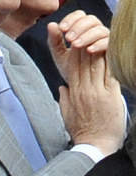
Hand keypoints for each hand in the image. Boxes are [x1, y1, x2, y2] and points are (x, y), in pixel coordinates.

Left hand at [49, 10, 109, 66]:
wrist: (81, 85)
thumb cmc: (72, 68)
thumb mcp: (59, 55)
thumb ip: (54, 41)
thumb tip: (51, 24)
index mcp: (81, 29)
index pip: (79, 15)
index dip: (71, 19)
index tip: (62, 28)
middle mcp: (94, 31)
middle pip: (91, 19)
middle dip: (78, 27)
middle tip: (68, 38)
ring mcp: (104, 40)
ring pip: (100, 29)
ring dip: (86, 35)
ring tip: (75, 45)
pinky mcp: (111, 50)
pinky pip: (109, 42)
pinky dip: (99, 44)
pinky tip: (88, 50)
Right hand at [55, 33, 124, 154]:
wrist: (95, 145)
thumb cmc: (82, 132)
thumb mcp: (67, 114)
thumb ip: (64, 99)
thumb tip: (62, 87)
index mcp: (73, 93)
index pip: (73, 67)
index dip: (75, 52)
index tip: (77, 40)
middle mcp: (84, 90)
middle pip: (84, 62)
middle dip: (85, 45)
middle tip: (87, 31)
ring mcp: (97, 92)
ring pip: (96, 65)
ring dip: (97, 49)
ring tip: (99, 36)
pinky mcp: (111, 96)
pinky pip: (110, 74)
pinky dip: (110, 61)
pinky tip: (112, 51)